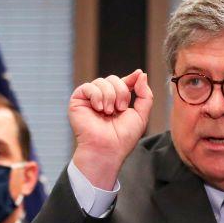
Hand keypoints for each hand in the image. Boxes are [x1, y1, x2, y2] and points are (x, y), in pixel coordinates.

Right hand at [69, 70, 152, 188]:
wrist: (107, 149)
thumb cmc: (123, 137)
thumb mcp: (141, 115)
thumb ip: (145, 95)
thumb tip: (141, 74)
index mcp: (117, 101)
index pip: (123, 82)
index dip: (131, 78)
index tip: (139, 74)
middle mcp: (103, 98)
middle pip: (114, 79)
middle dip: (121, 92)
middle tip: (120, 109)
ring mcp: (90, 99)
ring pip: (102, 81)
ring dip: (109, 96)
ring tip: (108, 112)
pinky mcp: (78, 100)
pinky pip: (88, 86)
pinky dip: (97, 96)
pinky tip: (98, 109)